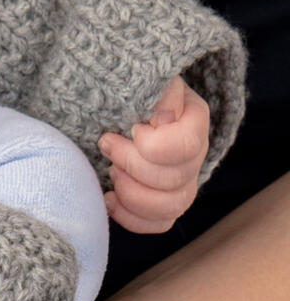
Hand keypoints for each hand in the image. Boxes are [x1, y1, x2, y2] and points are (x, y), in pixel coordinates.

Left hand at [99, 74, 209, 233]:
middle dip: (131, 165)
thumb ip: (156, 89)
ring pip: (171, 208)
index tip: (128, 129)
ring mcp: (181, 181)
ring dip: (132, 193)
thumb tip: (162, 118)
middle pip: (175, 180)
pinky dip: (131, 218)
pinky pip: (159, 224)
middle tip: (107, 144)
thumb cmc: (123, 86)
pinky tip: (108, 198)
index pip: (185, 145)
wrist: (109, 101)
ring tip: (110, 171)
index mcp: (193, 119)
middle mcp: (194, 154)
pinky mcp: (162, 202)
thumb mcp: (138, 75)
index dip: (151, 145)